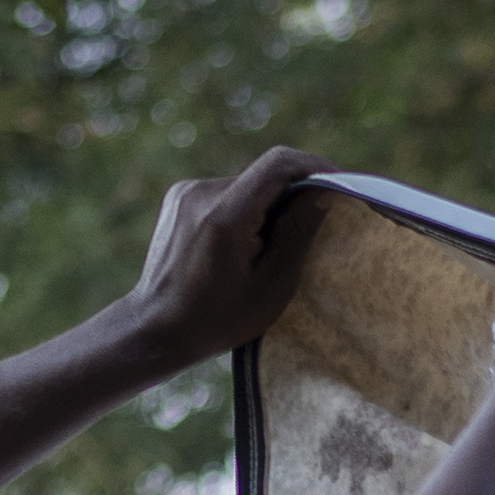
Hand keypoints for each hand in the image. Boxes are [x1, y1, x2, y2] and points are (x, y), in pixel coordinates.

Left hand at [121, 148, 329, 367]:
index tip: (340, 183)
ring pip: (246, 184)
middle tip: (312, 227)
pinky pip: (225, 192)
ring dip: (267, 205)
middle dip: (293, 195)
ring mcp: (186, 191)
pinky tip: (242, 246)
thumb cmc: (216, 320)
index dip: (315, 167)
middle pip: (263, 175)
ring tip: (270, 247)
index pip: (279, 164)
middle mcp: (202, 193)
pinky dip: (244, 209)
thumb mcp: (270, 288)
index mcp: (225, 215)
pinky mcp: (179, 196)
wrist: (155, 329)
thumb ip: (298, 235)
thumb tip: (324, 193)